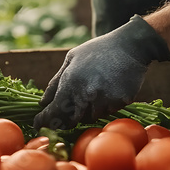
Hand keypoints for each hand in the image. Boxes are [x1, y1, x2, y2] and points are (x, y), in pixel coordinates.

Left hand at [34, 15, 169, 128]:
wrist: (130, 45)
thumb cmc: (97, 50)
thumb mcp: (71, 59)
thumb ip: (56, 83)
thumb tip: (42, 104)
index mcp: (72, 82)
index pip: (54, 112)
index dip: (44, 120)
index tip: (38, 125)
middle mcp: (87, 94)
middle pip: (72, 120)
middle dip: (68, 117)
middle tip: (71, 106)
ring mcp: (105, 100)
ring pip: (91, 117)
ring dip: (88, 109)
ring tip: (95, 88)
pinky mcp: (121, 102)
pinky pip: (108, 111)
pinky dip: (105, 105)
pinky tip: (109, 88)